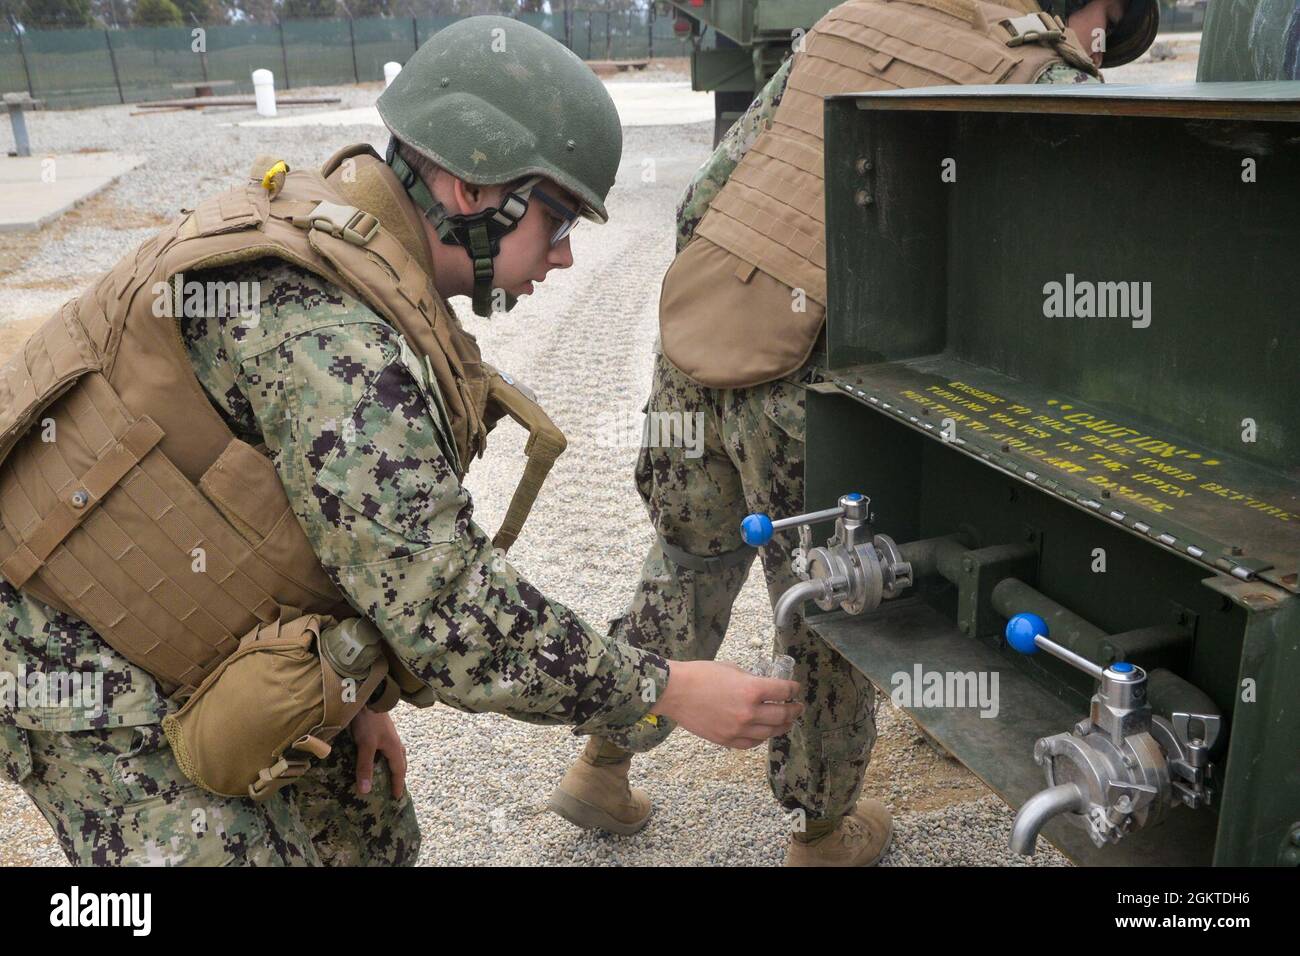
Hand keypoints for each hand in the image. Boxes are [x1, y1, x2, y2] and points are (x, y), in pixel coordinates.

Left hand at [349, 708, 407, 798]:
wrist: (369, 696)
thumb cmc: (368, 721)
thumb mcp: (366, 745)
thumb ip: (365, 767)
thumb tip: (366, 791)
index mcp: (394, 748)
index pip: (399, 771)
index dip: (397, 784)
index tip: (396, 797)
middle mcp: (395, 742)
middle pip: (401, 761)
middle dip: (400, 775)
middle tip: (396, 786)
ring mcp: (390, 734)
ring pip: (396, 753)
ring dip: (395, 764)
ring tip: (389, 771)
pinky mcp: (383, 728)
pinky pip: (390, 747)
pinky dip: (388, 755)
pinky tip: (379, 753)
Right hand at [650, 660, 802, 748]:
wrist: (675, 691)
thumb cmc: (700, 675)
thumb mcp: (732, 669)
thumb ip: (751, 680)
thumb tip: (764, 688)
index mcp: (752, 690)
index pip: (783, 691)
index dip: (793, 689)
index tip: (795, 688)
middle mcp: (749, 712)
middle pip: (782, 715)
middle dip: (794, 710)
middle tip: (798, 707)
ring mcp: (738, 729)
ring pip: (770, 732)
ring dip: (782, 726)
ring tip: (786, 722)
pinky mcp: (727, 740)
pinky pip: (752, 743)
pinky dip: (761, 737)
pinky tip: (764, 732)